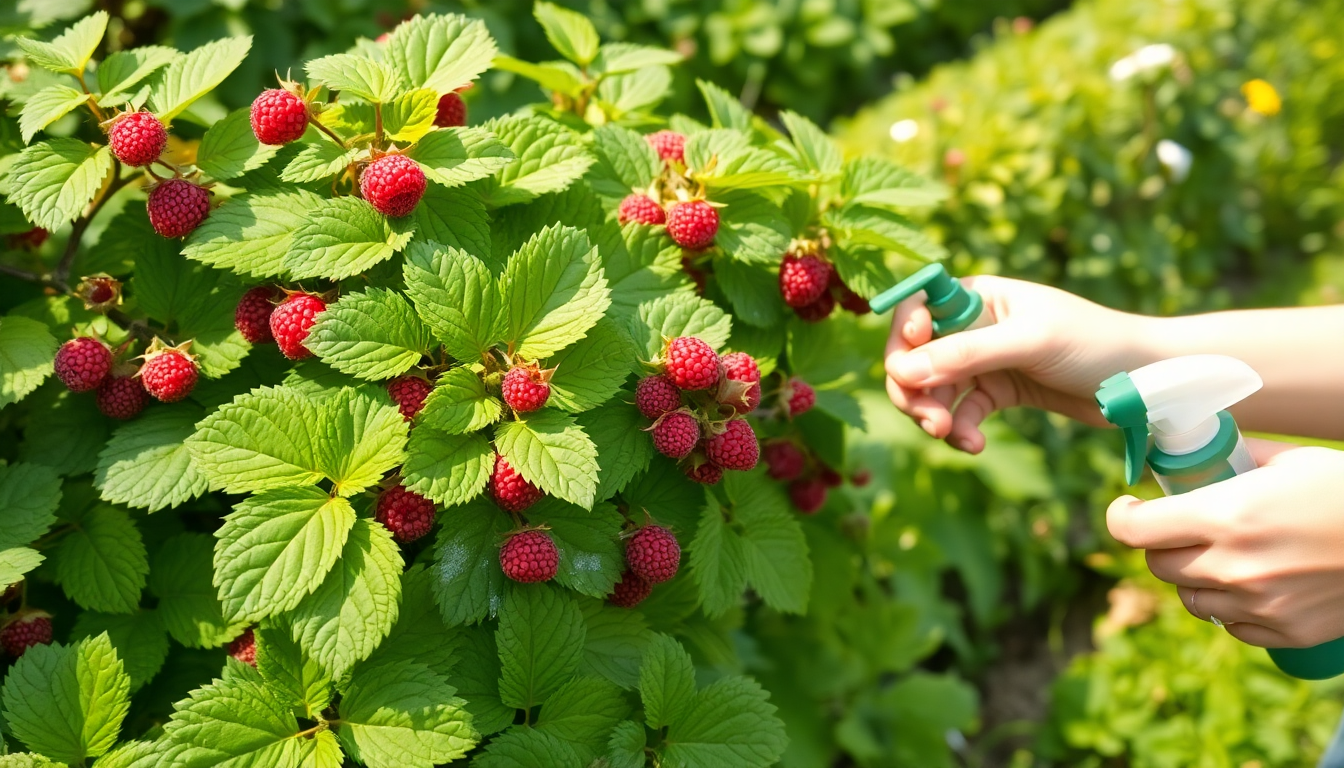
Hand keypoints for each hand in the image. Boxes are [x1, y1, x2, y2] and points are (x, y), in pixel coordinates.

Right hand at [884, 275, 1152, 452]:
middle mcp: (973, 324)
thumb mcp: (1029, 343)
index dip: (902, 338)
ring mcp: (983, 360)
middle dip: (914, 389)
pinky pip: (960, 413)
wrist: (1144, 381)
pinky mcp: (998, 392)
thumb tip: (904, 372)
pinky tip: (974, 446)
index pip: (916, 307)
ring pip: (933, 389)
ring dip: (933, 415)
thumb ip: (967, 354)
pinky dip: (959, 431)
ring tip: (950, 437)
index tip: (908, 367)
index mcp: (978, 295)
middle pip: (915, 355)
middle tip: (928, 421)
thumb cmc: (1094, 343)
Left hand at [1107, 439, 1343, 647]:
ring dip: (1195, 579)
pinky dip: (1233, 609)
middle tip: (1181, 529)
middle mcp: (1234, 566)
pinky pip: (1232, 626)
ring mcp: (1259, 605)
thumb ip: (1235, 460)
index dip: (1122, 518)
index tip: (1128, 509)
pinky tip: (1254, 585)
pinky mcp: (1286, 634)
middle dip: (1163, 545)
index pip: (1136, 530)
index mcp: (1226, 516)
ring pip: (1191, 600)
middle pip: (1160, 566)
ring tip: (1223, 556)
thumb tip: (1196, 452)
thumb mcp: (1289, 460)